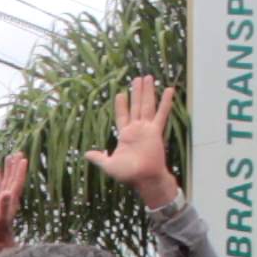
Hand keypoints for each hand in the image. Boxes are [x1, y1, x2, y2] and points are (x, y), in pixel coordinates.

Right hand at [0, 152, 27, 250]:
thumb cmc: (0, 228)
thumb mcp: (0, 217)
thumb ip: (4, 205)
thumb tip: (6, 193)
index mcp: (12, 197)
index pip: (17, 181)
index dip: (20, 170)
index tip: (23, 159)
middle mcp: (10, 195)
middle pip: (14, 177)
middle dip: (16, 165)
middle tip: (18, 152)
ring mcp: (5, 197)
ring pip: (8, 179)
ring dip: (9, 168)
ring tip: (9, 156)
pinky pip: (0, 185)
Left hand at [85, 75, 179, 207]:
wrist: (143, 178)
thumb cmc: (127, 174)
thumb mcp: (109, 165)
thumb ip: (99, 158)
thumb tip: (87, 154)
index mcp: (125, 136)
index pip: (122, 116)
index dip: (121, 105)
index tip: (120, 94)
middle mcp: (136, 129)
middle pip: (136, 106)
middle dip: (136, 92)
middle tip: (137, 78)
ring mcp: (147, 129)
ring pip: (147, 105)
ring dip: (148, 92)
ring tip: (148, 77)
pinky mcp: (156, 131)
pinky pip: (162, 113)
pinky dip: (166, 102)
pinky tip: (169, 89)